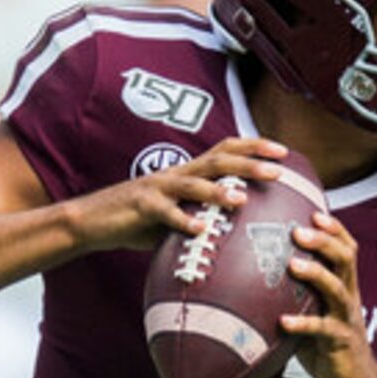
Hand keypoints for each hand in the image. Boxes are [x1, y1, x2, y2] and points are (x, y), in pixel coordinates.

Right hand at [68, 137, 288, 252]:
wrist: (93, 221)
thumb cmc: (138, 220)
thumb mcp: (177, 215)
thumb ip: (203, 215)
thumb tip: (237, 230)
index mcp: (187, 172)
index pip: (225, 149)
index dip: (254, 146)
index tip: (283, 151)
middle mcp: (177, 173)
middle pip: (218, 160)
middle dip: (249, 162)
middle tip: (278, 169)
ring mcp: (158, 188)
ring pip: (194, 184)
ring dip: (219, 191)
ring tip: (242, 199)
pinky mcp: (142, 207)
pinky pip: (166, 214)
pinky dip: (184, 222)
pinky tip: (201, 231)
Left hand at [281, 213, 376, 377]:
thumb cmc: (327, 349)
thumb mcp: (312, 316)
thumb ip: (293, 298)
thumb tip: (253, 282)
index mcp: (345, 288)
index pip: (347, 248)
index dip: (334, 229)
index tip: (314, 212)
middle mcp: (349, 298)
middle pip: (345, 259)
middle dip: (324, 241)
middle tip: (298, 232)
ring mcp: (346, 319)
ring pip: (337, 288)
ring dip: (315, 274)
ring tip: (292, 266)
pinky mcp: (340, 342)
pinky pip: (322, 329)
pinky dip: (302, 324)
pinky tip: (283, 321)